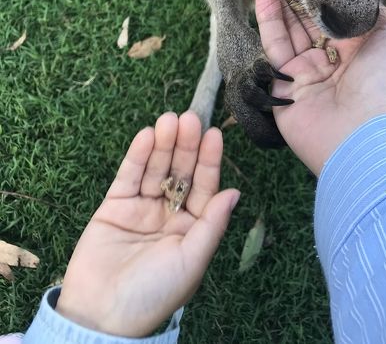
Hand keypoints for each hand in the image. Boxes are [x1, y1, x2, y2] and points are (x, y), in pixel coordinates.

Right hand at [56, 112, 239, 336]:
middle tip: (191, 118)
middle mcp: (169, 215)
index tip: (214, 134)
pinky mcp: (114, 208)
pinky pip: (129, 177)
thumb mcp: (191, 261)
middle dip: (186, 146)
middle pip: (181, 172)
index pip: (204, 187)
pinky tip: (147, 135)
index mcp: (191, 229)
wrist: (101, 318)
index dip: (209, 161)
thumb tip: (235, 192)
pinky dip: (138, 156)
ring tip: (169, 120)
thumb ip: (212, 224)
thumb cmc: (153, 295)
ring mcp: (141, 209)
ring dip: (164, 144)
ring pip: (156, 169)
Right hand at [246, 0, 385, 174]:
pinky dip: (266, 12)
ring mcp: (306, 72)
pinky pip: (273, 42)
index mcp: (359, 48)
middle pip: (303, 12)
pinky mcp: (283, 85)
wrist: (371, 135)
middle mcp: (332, 58)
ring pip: (284, 23)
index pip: (331, 8)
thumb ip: (374, 10)